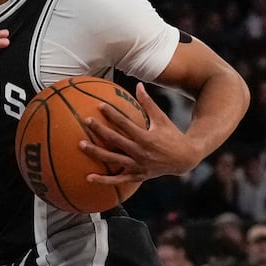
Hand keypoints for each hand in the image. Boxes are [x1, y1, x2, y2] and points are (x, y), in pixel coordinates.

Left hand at [79, 84, 199, 184]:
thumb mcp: (162, 119)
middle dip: (100, 130)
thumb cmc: (172, 135)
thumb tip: (138, 85)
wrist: (184, 159)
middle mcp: (141, 152)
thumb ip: (148, 103)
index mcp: (146, 137)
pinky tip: (88, 177)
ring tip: (81, 145)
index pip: (125, 124)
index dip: (112, 114)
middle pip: (116, 140)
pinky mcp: (137, 176)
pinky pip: (117, 180)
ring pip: (113, 160)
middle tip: (86, 121)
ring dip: (96, 153)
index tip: (99, 105)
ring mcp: (138, 166)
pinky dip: (103, 180)